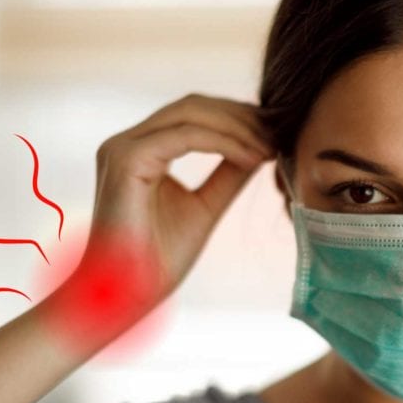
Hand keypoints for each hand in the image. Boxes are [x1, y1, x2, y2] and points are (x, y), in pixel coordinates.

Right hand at [48, 93, 273, 350]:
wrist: (125, 296)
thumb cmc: (156, 263)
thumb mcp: (205, 208)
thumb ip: (228, 175)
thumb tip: (262, 149)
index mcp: (140, 150)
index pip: (193, 115)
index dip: (237, 118)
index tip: (275, 133)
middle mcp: (126, 142)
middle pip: (193, 106)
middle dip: (242, 116)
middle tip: (280, 133)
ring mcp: (122, 147)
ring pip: (191, 113)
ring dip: (238, 127)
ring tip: (271, 147)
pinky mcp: (126, 159)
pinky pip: (185, 136)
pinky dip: (224, 142)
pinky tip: (253, 157)